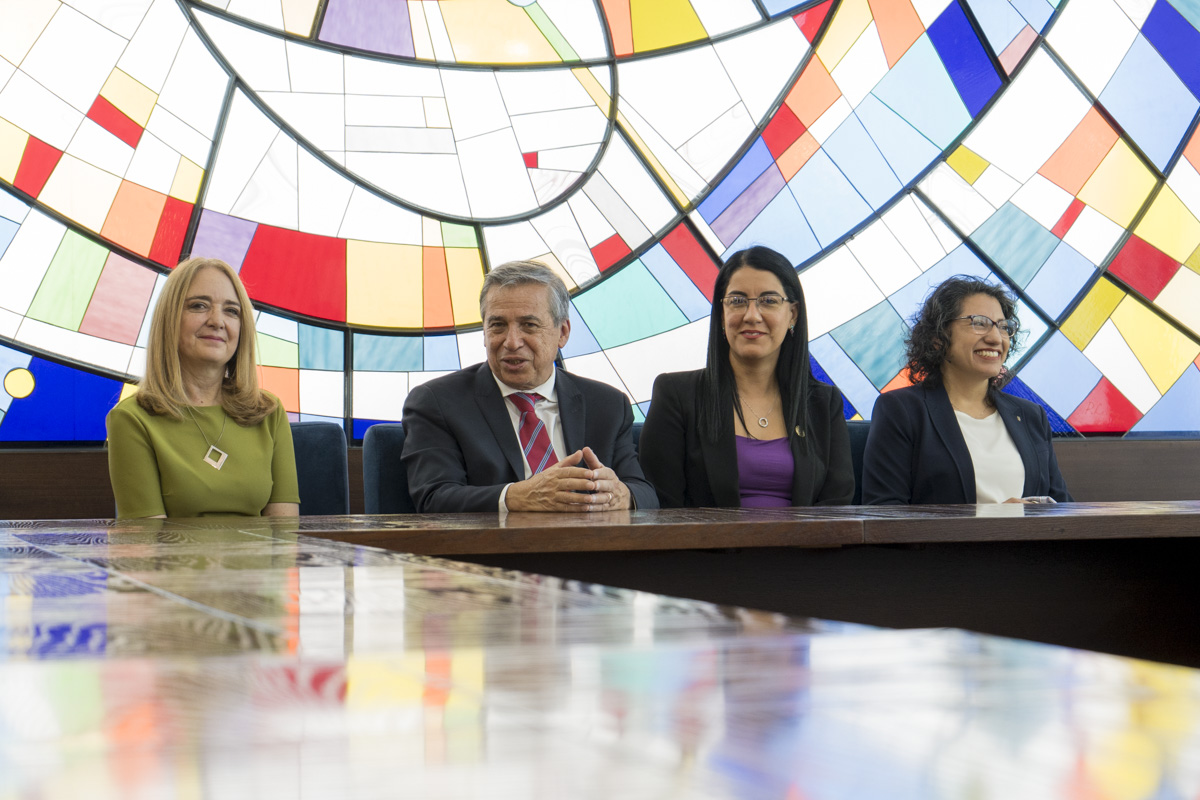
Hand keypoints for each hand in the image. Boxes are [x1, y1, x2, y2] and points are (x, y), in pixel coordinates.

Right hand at [504, 449, 626, 511]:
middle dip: (582, 484)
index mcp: (554, 474)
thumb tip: (581, 452)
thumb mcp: (553, 469)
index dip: (581, 472)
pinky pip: (565, 508)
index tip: (592, 473)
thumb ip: (568, 461)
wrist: (523, 495)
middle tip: (595, 485)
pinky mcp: (551, 507)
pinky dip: (575, 509)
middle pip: (569, 484)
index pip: (569, 472)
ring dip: (581, 499)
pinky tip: (585, 508)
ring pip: (568, 497)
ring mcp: (551, 496)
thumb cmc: (541, 481)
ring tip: (593, 498)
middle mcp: (552, 484)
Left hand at [579, 447, 630, 510]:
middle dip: (600, 485)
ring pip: (605, 498)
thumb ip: (592, 460)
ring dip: (597, 499)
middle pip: (608, 486)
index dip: (600, 473)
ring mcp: (611, 498)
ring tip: (589, 499)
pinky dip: (595, 509)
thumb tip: (584, 449)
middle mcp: (612, 486)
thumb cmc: (605, 479)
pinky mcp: (608, 508)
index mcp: (610, 475)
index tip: (592, 473)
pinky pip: (602, 509)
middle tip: (592, 485)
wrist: (621, 496)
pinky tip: (587, 508)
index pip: (607, 473)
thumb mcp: (600, 469)